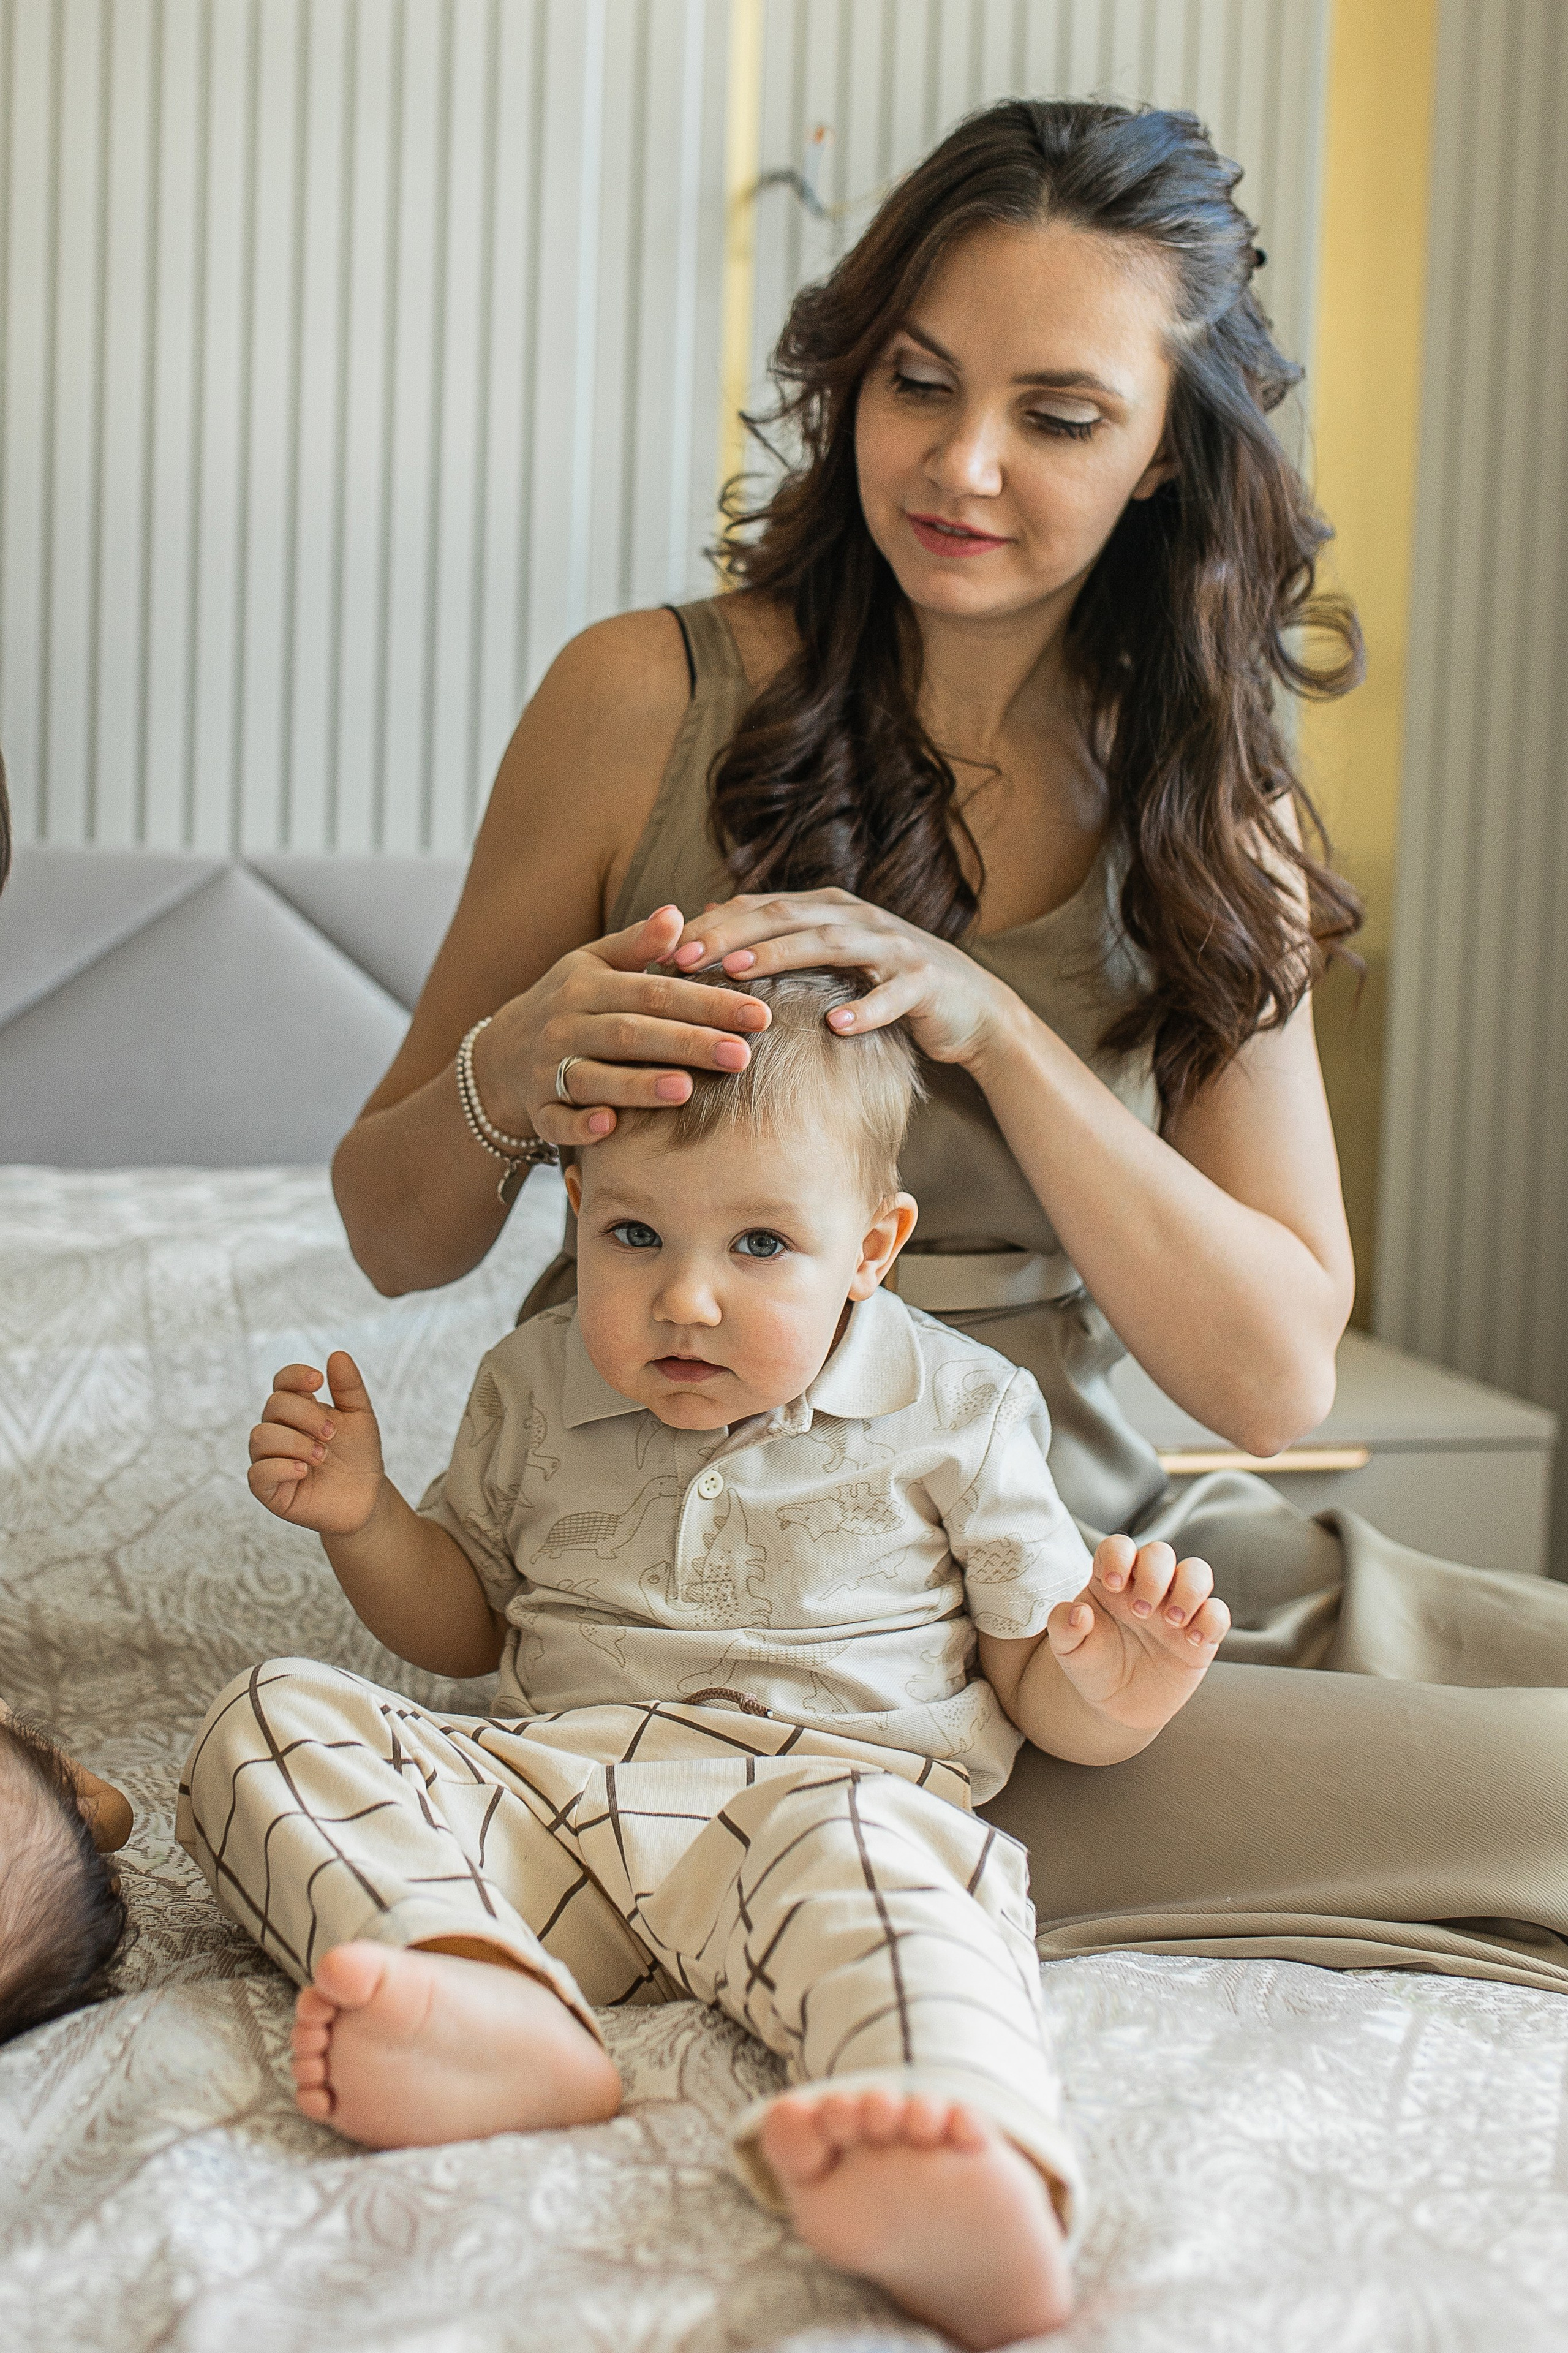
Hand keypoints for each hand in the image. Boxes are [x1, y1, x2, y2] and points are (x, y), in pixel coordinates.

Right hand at [248, 1352, 386, 1535]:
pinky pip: (257, 1473)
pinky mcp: (269, 1490)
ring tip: (322, 1456)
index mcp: (297, 1410)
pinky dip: (282, 1467)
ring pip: (260, 1436)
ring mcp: (270, 1459)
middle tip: (332, 1434)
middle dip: (306, 1415)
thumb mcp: (361, 1417)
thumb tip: (337, 1354)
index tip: (318, 1381)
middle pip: (273, 1405)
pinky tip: (306, 1471)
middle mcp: (278, 1431)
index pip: (282, 1382)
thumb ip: (349, 1387)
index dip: (294, 1376)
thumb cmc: (359, 1455)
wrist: (366, 1498)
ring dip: (295, 1442)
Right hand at [476, 904, 770, 1152]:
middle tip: (740, 1056)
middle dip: (687, 1044)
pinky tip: (609, 1126)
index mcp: (587, 987)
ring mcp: (547, 1069)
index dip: (707, 1003)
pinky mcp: (537, 1110)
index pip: (655, 993)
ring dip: (637, 1085)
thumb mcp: (595, 965)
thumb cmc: (569, 1003)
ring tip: (685, 1090)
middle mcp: (566, 1025)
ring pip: (594, 1077)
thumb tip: (677, 914)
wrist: (501, 1052)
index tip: (758, 1014)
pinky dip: (579, 1125)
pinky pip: (556, 1120)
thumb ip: (638, 944)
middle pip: (631, 1034)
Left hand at [660, 888, 1018, 1068]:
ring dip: (782, 956)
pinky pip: (893, 996)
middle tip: (682, 958)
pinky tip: (837, 1026)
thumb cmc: (888, 983)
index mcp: (829, 908)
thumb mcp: (832, 954)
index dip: (711, 923)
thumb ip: (779, 935)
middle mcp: (858, 917)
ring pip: (831, 943)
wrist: (970, 1004)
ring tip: (739, 975)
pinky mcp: (925, 982)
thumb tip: (712, 918)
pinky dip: (866, 1009)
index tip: (662, 947)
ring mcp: (893, 946)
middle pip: (784, 916)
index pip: (759, 906)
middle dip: (730, 934)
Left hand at [1045, 1535, 1229, 1735]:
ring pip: (1198, 1572)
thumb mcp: (1068, 1649)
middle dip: (1153, 1575)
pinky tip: (1192, 1642)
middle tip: (1140, 1612)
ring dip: (1188, 1590)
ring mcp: (1177, 1608)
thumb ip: (1064, 1626)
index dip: (1119, 1556)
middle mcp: (1147, 1587)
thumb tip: (1079, 1613)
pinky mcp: (1201, 1635)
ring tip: (1171, 1621)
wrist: (1115, 1705)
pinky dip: (1211, 1621)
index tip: (1113, 1585)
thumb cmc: (1092, 1666)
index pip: (1120, 1546)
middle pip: (1161, 1553)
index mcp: (1113, 1581)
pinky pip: (1218, 1613)